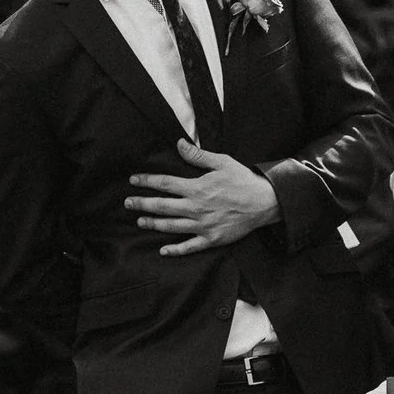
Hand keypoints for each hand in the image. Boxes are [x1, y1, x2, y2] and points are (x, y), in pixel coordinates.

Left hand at [126, 140, 281, 254]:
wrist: (265, 203)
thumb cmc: (243, 181)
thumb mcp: (222, 162)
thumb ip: (198, 156)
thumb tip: (179, 144)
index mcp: (197, 188)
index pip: (165, 184)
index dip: (147, 181)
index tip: (134, 180)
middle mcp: (197, 208)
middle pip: (163, 206)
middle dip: (143, 203)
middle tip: (128, 203)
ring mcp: (203, 225)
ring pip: (172, 226)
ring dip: (153, 224)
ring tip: (140, 221)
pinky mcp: (212, 238)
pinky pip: (190, 246)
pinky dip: (176, 250)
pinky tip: (163, 250)